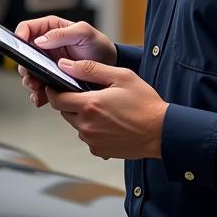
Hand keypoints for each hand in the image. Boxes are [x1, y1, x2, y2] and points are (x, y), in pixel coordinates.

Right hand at [13, 16, 117, 108]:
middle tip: (30, 76)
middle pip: (24, 54)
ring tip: (37, 88)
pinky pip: (39, 86)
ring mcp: (47, 62)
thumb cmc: (98, 45)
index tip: (19, 49)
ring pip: (29, 71)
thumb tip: (40, 41)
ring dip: (30, 81)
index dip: (19, 37)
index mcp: (50, 29)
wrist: (109, 67)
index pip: (26, 28)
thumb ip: (62, 33)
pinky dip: (38, 93)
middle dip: (24, 66)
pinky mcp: (51, 77)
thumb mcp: (84, 33)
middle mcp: (46, 45)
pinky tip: (41, 97)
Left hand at [46, 59, 168, 159]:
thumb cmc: (145, 104)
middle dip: (71, 102)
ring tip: (104, 109)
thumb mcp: (121, 76)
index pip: (56, 99)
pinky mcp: (99, 151)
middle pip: (64, 112)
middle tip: (89, 95)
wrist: (162, 132)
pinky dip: (93, 129)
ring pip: (76, 124)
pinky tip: (109, 123)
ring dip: (82, 116)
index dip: (54, 91)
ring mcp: (92, 141)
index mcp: (89, 105)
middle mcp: (87, 126)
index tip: (57, 85)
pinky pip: (87, 137)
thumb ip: (89, 69)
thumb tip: (65, 65)